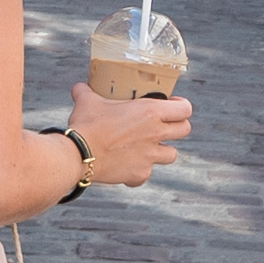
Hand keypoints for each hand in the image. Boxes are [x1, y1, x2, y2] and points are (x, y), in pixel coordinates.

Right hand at [62, 90, 192, 185]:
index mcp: (151, 112)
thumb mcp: (87, 101)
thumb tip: (78, 88)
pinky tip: (126, 166)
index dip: (182, 105)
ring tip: (148, 147)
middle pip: (185, 130)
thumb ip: (86, 92)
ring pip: (171, 155)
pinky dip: (139, 171)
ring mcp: (150, 157)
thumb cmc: (87, 124)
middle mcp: (156, 134)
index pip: (185, 108)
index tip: (172, 103)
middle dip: (178, 126)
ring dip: (162, 150)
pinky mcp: (139, 174)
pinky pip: (146, 174)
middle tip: (164, 124)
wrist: (79, 154)